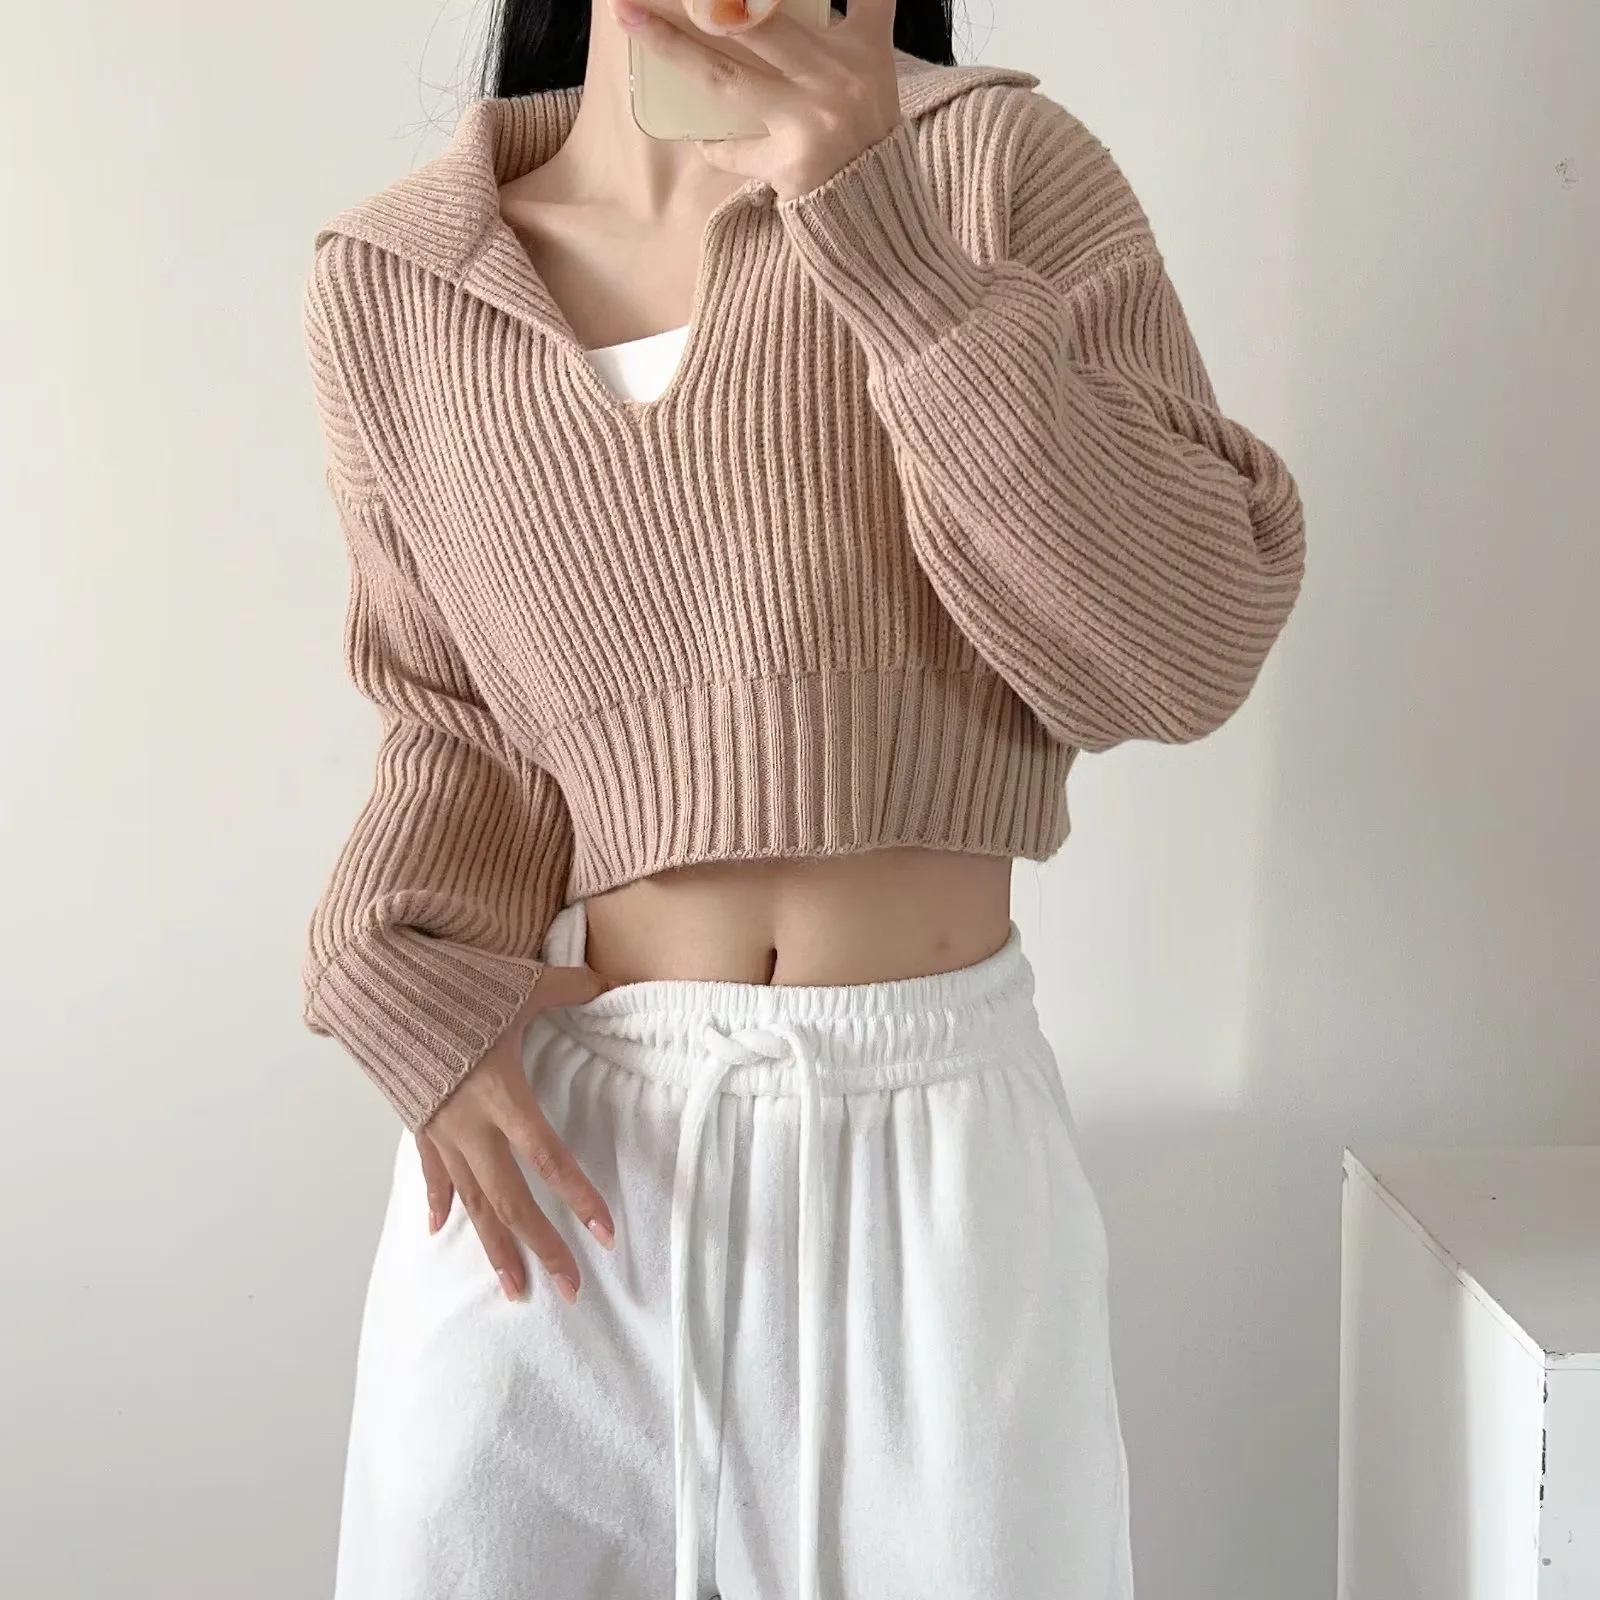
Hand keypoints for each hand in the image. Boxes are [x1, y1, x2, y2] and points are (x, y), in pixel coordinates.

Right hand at [416, 963, 615, 1303]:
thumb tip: (609, 979)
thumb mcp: (520, 981)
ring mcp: (440, 1128)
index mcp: (501, 1094)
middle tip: (570, 1289)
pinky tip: (441, 1230)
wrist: (377, 985)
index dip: (578, 1197)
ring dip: (494, 1247)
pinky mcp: (417, 1120)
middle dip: (541, 1247)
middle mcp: (469, 1123)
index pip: (548, 1158)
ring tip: (515, 1288)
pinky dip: (439, 1200)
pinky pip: (431, 1171)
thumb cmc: (452, 982)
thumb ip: (570, 986)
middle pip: (510, 1199)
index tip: (605, 1235)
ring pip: (471, 1201)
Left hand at [612, 0, 901, 199]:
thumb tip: (762, 8)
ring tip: (630, 18)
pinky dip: (716, 146)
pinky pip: (735, 149)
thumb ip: (847, 28)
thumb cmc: (868, 139)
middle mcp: (838, 77)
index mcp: (863, 48)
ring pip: (726, 76)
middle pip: (758, 19)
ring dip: (671, 46)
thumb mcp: (873, 75)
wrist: (879, 217)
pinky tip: (704, 139)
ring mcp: (811, 121)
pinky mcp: (790, 164)